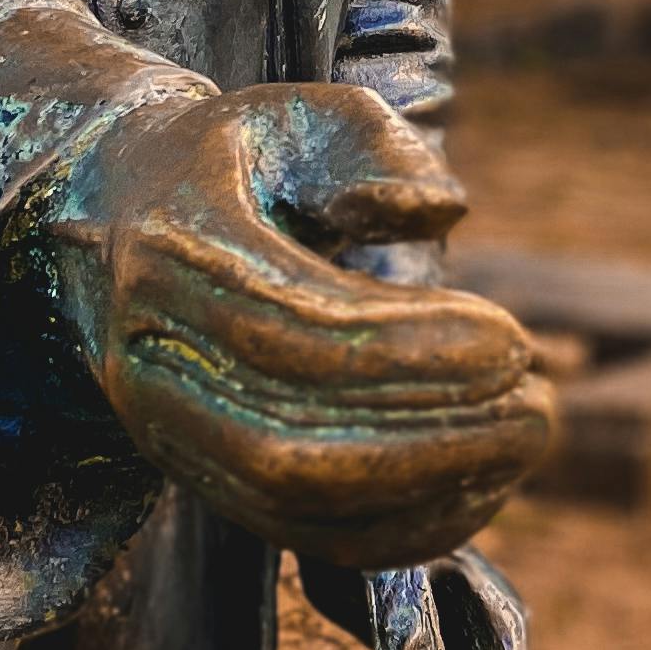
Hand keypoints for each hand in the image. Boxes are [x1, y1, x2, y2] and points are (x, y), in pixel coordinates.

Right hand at [34, 84, 553, 565]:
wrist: (110, 226)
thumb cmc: (237, 161)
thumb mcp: (298, 113)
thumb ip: (376, 145)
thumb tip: (444, 213)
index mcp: (175, 252)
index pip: (298, 331)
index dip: (414, 350)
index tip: (512, 338)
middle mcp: (154, 361)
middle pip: (293, 445)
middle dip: (433, 439)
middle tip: (540, 406)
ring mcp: (169, 434)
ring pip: (296, 507)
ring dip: (428, 491)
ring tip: (526, 440)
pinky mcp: (201, 480)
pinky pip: (302, 536)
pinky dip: (400, 529)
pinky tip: (481, 485)